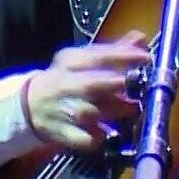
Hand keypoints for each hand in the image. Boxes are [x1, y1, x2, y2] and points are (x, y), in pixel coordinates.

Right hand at [25, 31, 150, 151]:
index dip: (123, 56)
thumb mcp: (84, 60)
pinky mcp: (62, 134)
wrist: (31, 104)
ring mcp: (62, 111)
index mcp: (70, 61)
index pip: (97, 56)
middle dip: (117, 85)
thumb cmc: (67, 78)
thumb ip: (114, 51)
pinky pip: (82, 139)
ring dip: (114, 111)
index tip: (146, 58)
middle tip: (140, 86)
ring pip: (89, 113)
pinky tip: (109, 134)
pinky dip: (96, 138)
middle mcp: (64, 84)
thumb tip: (141, 38)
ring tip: (133, 108)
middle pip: (91, 84)